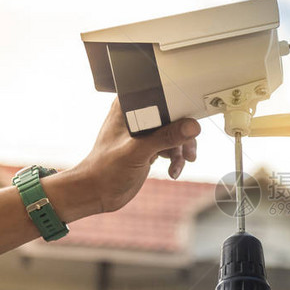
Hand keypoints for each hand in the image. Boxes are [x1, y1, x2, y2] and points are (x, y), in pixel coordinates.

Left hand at [57, 97, 200, 219]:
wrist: (97, 193)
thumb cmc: (105, 169)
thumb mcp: (137, 151)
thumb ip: (165, 137)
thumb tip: (192, 127)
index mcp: (128, 107)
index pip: (160, 96)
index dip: (178, 105)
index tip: (192, 117)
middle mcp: (137, 116)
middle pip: (172, 115)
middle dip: (183, 134)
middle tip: (189, 150)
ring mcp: (144, 132)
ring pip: (174, 133)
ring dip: (182, 149)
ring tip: (181, 163)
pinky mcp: (149, 146)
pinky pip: (171, 147)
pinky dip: (176, 158)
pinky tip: (173, 171)